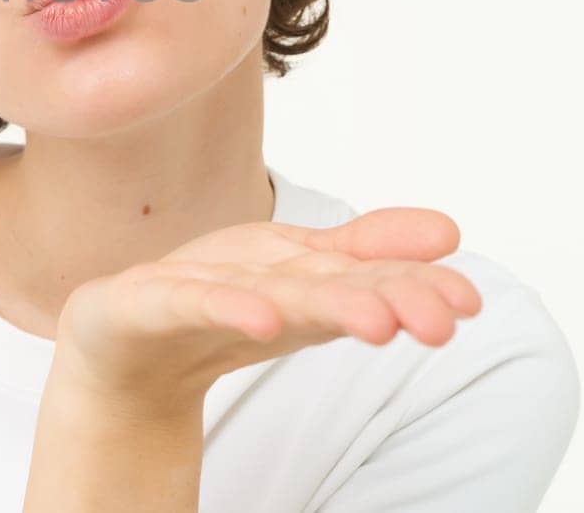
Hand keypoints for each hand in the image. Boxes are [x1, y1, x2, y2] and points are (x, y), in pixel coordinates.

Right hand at [49, 208, 482, 415]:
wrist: (117, 353)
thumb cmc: (214, 307)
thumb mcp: (300, 293)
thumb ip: (370, 262)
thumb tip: (452, 231)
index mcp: (286, 266)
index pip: (357, 275)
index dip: (412, 285)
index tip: (465, 304)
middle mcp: (243, 268)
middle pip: (319, 280)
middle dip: (379, 292)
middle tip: (438, 319)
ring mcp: (188, 283)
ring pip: (262, 292)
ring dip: (319, 302)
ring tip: (375, 319)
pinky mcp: (137, 302)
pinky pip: (185, 303)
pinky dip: (224, 306)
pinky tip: (265, 319)